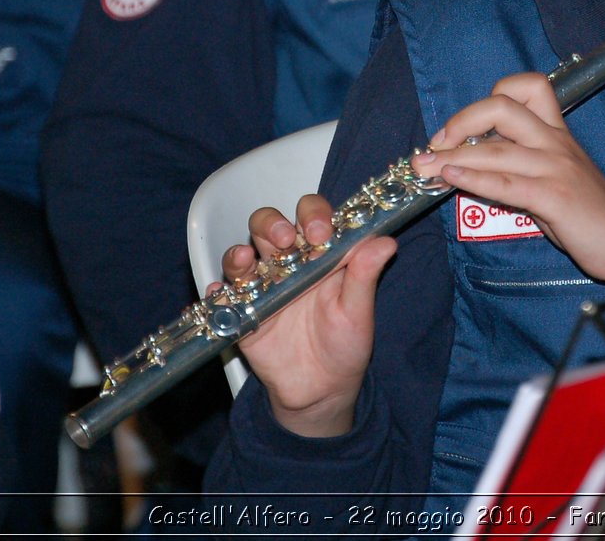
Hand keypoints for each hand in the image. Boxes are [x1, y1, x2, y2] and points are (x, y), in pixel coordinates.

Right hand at [215, 195, 397, 437]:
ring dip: (240, 252)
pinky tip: (221, 294)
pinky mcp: (244, 312)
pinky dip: (218, 292)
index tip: (320, 231)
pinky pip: (223, 297)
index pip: (312, 216)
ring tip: (245, 259)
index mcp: (320, 254)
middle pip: (269, 225)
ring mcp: (263, 286)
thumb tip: (386, 242)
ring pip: (242, 254)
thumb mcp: (358, 312)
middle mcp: (288, 263)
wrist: (322, 389)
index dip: (313, 214)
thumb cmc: (345, 345)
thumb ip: (365, 276)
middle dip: (272, 224)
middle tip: (284, 240)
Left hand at [410, 73, 604, 288]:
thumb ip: (519, 166)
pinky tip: (451, 178)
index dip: (488, 97)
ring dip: (453, 156)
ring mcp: (556, 168)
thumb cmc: (589, 215)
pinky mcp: (556, 198)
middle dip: (460, 121)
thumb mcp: (554, 179)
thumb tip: (471, 163)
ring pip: (496, 149)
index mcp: (556, 133)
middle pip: (502, 107)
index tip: (461, 126)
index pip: (528, 86)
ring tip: (424, 166)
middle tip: (435, 144)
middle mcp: (555, 142)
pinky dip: (474, 178)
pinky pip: (507, 183)